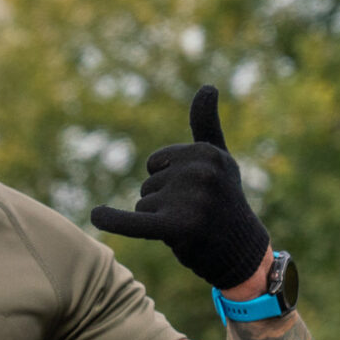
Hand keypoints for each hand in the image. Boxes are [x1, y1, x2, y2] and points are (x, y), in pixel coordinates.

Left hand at [90, 86, 272, 294]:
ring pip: (142, 205)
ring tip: (193, 227)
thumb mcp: (219, 160)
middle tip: (196, 215)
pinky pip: (136, 221)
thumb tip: (208, 86)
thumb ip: (206, 124)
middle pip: (148, 184)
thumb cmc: (225, 202)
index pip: (156, 163)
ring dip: (160, 220)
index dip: (169, 181)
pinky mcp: (178, 228)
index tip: (198, 193)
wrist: (243, 254)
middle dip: (165, 203)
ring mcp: (191, 200)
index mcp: (206, 152)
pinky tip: (96, 215)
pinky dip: (114, 220)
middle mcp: (200, 173)